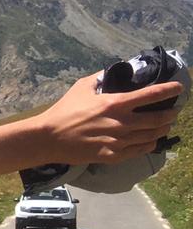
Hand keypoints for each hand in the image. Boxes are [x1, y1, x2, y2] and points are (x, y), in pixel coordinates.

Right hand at [32, 71, 182, 163]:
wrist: (49, 138)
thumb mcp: (80, 88)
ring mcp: (119, 141)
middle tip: (174, 110)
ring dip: (163, 129)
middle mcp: (122, 122)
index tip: (179, 87)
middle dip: (171, 113)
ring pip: (152, 135)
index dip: (169, 90)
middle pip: (158, 119)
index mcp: (115, 103)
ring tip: (165, 125)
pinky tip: (152, 141)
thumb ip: (99, 79)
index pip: (151, 95)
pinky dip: (150, 144)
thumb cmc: (63, 110)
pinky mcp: (114, 155)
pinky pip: (141, 150)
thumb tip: (111, 72)